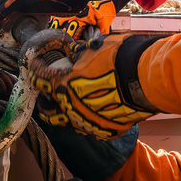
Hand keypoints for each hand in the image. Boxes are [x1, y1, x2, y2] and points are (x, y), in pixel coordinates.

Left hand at [27, 31, 159, 139]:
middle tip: (49, 94)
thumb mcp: (94, 49)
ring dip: (69, 113)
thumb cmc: (119, 58)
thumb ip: (81, 56)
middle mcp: (71, 108)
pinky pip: (92, 127)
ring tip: (74, 105)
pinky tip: (97, 111)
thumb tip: (78, 55)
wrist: (145, 78)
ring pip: (70, 122)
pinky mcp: (105, 131)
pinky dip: (92, 119)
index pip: (39, 79)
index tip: (36, 66)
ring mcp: (87, 123)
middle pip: (49, 111)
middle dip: (46, 102)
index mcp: (63, 86)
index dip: (36, 71)